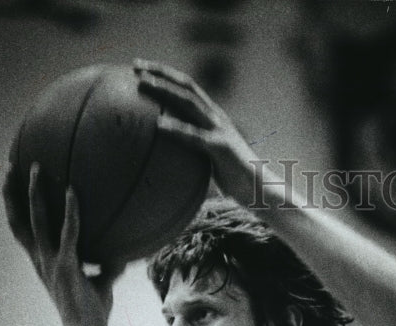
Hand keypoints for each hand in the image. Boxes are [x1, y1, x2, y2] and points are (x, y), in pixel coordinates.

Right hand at [2, 162, 123, 325]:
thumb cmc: (92, 313)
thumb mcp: (100, 284)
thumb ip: (106, 267)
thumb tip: (122, 254)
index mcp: (42, 263)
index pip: (20, 231)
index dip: (12, 207)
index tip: (11, 185)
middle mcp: (40, 261)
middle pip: (18, 220)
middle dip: (11, 192)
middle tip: (11, 165)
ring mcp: (51, 264)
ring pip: (35, 221)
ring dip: (33, 193)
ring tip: (35, 167)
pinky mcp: (66, 267)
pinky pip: (68, 233)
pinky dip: (70, 211)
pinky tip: (73, 191)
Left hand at [134, 59, 260, 205]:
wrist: (261, 189)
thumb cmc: (235, 180)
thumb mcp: (210, 162)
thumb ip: (194, 153)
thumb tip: (168, 161)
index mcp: (213, 117)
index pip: (187, 88)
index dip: (166, 75)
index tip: (141, 70)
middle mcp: (216, 117)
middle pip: (186, 86)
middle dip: (160, 72)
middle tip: (135, 66)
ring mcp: (219, 130)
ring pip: (189, 102)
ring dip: (165, 90)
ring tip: (142, 85)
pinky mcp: (220, 147)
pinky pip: (194, 135)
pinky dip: (176, 128)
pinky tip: (158, 125)